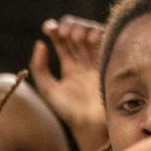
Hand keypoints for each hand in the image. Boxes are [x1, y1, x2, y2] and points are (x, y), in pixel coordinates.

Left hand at [28, 17, 106, 150]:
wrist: (92, 123)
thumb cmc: (70, 111)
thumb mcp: (48, 89)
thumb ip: (40, 68)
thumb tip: (40, 43)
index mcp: (69, 66)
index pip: (62, 40)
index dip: (55, 30)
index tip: (49, 28)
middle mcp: (84, 60)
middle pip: (76, 32)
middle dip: (69, 27)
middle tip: (64, 33)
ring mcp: (98, 59)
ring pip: (91, 33)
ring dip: (83, 29)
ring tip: (76, 37)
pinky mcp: (110, 61)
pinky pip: (107, 41)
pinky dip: (99, 34)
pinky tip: (90, 37)